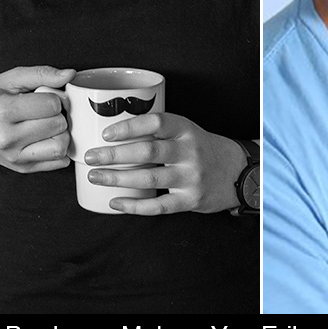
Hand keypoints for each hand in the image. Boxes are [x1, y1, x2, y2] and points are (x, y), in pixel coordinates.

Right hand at [0, 65, 74, 172]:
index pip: (52, 105)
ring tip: (46, 125)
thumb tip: (69, 75)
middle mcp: (8, 138)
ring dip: (60, 133)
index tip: (43, 97)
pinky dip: (58, 149)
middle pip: (59, 125)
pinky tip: (46, 139)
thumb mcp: (8, 79)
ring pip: (61, 147)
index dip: (53, 97)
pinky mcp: (23, 168)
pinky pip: (58, 162)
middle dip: (57, 115)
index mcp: (3, 111)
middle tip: (43, 111)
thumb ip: (40, 74)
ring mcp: (15, 157)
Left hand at [80, 113, 243, 214]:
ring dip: (117, 178)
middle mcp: (189, 152)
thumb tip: (110, 131)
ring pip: (149, 178)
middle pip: (147, 151)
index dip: (128, 127)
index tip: (105, 134)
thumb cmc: (201, 148)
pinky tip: (115, 202)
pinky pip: (159, 205)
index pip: (155, 122)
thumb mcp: (185, 130)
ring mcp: (191, 177)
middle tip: (90, 157)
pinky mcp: (191, 200)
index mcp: (185, 129)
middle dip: (113, 155)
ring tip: (95, 176)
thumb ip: (156, 130)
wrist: (238, 172)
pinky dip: (134, 206)